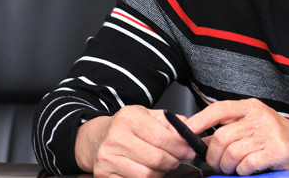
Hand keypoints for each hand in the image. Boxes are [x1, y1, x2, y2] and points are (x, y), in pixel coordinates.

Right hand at [74, 105, 195, 177]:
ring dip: (160, 172)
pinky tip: (147, 170)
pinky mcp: (103, 174)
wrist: (98, 137)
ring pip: (146, 174)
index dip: (180, 147)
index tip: (189, 151)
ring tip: (162, 165)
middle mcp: (116, 137)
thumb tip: (190, 133)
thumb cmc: (127, 127)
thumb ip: (171, 123)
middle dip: (173, 161)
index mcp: (130, 118)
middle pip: (156, 159)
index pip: (162, 138)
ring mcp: (108, 157)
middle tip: (177, 159)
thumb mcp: (148, 116)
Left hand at [186, 98, 288, 174]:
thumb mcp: (254, 125)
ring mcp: (268, 133)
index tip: (187, 131)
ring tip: (233, 169)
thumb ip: (231, 129)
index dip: (200, 120)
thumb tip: (201, 141)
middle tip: (218, 164)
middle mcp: (259, 117)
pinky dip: (242, 172)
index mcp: (251, 107)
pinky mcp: (276, 150)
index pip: (219, 109)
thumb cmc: (278, 138)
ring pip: (231, 152)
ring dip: (227, 167)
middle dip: (214, 156)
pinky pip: (246, 164)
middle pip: (221, 137)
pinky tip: (248, 170)